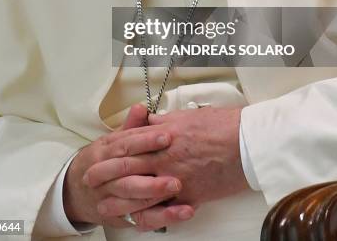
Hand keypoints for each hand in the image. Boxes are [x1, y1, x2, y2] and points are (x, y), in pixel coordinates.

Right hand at [63, 104, 193, 230]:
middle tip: (175, 163)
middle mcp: (104, 175)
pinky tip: (178, 211)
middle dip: (151, 168)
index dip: (146, 140)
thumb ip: (130, 127)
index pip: (125, 144)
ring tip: (177, 188)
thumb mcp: (112, 142)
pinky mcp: (119, 216)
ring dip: (154, 193)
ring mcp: (109, 197)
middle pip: (126, 172)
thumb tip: (141, 108)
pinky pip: (140, 218)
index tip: (166, 136)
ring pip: (130, 196)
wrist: (75, 192)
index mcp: (104, 152)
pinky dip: (161, 216)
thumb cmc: (101, 162)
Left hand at [86, 106, 248, 208]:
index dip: (112, 151)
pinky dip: (150, 217)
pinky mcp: (191, 195)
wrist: (247, 141)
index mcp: (164, 134)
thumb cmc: (221, 125)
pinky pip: (166, 209)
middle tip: (89, 181)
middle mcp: (166, 156)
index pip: (131, 142)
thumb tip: (148, 120)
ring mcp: (177, 177)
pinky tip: (139, 221)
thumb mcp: (187, 116)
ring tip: (105, 207)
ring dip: (121, 201)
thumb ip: (164, 121)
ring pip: (142, 192)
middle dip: (106, 175)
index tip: (98, 155)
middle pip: (129, 167)